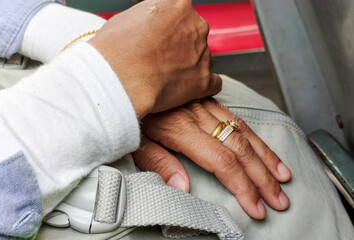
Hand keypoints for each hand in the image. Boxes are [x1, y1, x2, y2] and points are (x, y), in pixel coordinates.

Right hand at [89, 0, 220, 118]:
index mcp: (178, 4)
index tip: (163, 35)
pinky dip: (202, 86)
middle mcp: (196, 25)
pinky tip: (186, 89)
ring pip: (203, 58)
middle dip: (181, 46)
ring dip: (189, 66)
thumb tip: (153, 24)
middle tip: (160, 58)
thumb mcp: (129, 17)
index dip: (172, 26)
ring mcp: (203, 53)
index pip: (183, 12)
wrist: (116, 78)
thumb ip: (151, 18)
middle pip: (195, 34)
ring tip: (164, 77)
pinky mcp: (204, 80)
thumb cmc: (115, 49)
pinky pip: (213, 82)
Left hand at [132, 98, 291, 218]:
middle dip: (262, 177)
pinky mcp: (205, 97)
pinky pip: (236, 116)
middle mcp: (197, 116)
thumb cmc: (126, 108)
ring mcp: (204, 104)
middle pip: (239, 149)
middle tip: (278, 200)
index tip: (255, 205)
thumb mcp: (133, 139)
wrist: (123, 71)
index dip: (241, 185)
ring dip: (265, 156)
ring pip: (243, 131)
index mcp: (180, 128)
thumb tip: (182, 188)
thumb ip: (158, 163)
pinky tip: (264, 147)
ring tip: (283, 176)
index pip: (221, 161)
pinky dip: (254, 134)